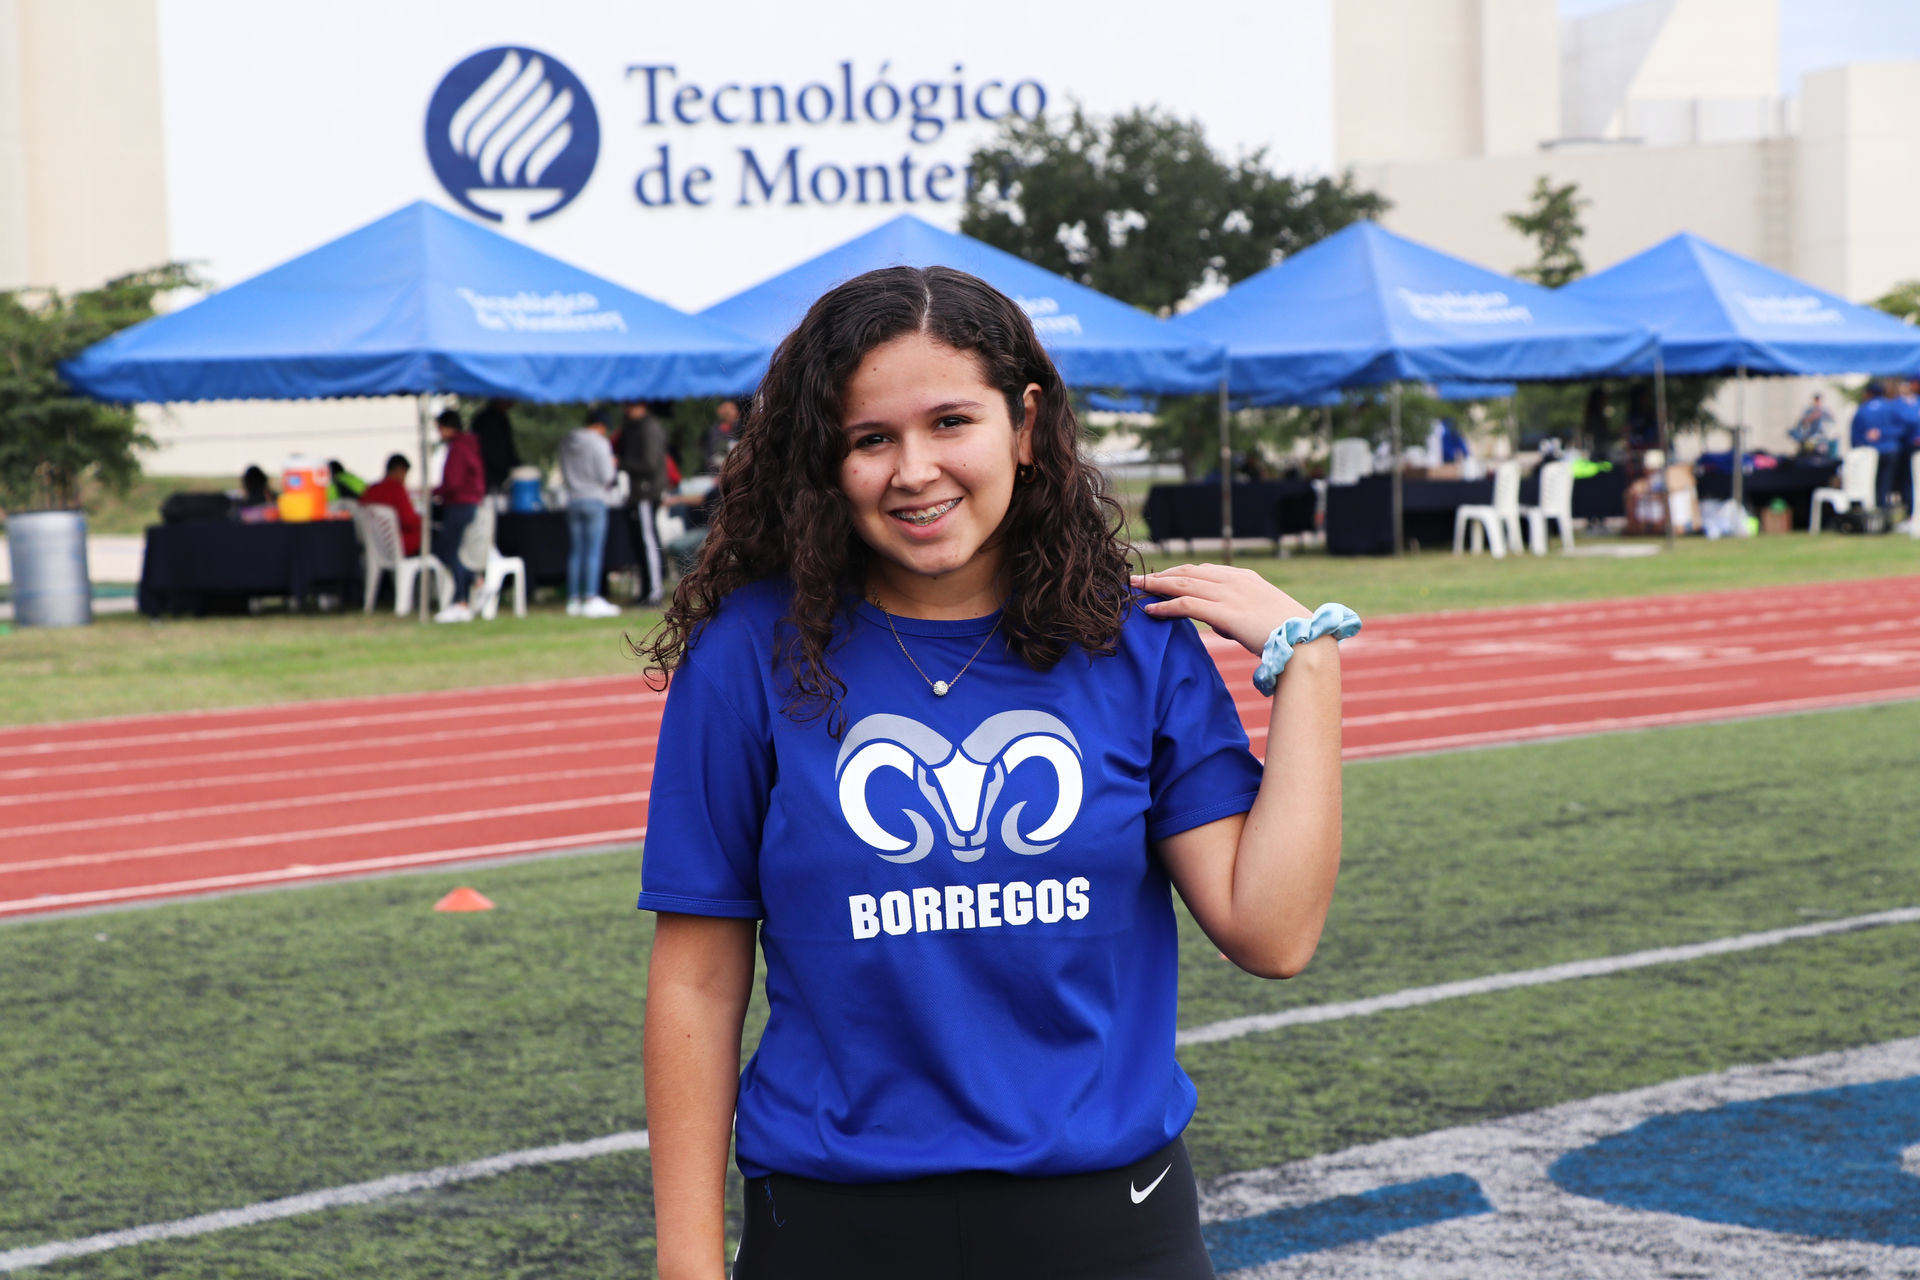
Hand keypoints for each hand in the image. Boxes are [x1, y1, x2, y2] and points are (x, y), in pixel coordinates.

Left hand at [1131, 564, 1311, 656]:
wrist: (1306, 642)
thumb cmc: (1287, 635)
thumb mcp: (1259, 616)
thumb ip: (1235, 614)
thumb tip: (1216, 622)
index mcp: (1245, 578)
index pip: (1204, 570)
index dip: (1179, 572)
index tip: (1160, 577)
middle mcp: (1235, 581)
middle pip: (1188, 572)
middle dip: (1160, 574)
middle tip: (1137, 579)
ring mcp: (1230, 594)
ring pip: (1183, 584)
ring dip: (1156, 586)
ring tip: (1135, 589)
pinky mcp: (1225, 612)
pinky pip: (1186, 604)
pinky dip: (1165, 606)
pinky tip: (1150, 610)